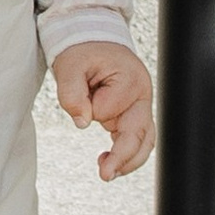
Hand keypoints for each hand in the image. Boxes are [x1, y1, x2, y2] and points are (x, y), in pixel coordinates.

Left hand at [53, 36, 154, 179]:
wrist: (93, 40)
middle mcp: (142, 94)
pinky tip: (110, 162)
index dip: (90, 109)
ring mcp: (141, 106)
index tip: (80, 95)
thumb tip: (81, 122)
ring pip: (145, 142)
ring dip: (128, 161)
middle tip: (104, 174)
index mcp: (130, 79)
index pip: (108, 110)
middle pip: (141, 134)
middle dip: (123, 157)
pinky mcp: (134, 114)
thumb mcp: (69, 64)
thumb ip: (72, 92)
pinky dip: (126, 154)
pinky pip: (138, 140)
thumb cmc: (82, 50)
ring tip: (106, 173)